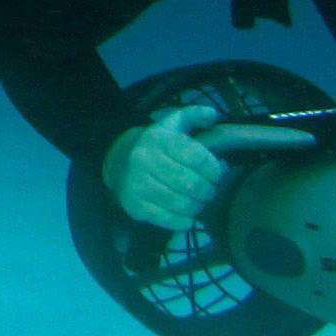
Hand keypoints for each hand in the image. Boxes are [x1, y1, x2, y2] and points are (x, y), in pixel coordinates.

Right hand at [101, 106, 314, 229]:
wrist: (118, 161)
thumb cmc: (156, 144)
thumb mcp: (172, 124)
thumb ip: (194, 115)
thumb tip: (212, 114)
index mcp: (158, 138)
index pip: (197, 158)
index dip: (215, 169)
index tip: (217, 174)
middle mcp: (145, 160)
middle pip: (192, 183)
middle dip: (208, 190)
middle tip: (209, 191)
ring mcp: (138, 184)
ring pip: (182, 203)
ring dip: (198, 206)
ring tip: (199, 201)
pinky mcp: (135, 205)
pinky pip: (168, 219)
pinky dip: (184, 221)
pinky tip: (188, 215)